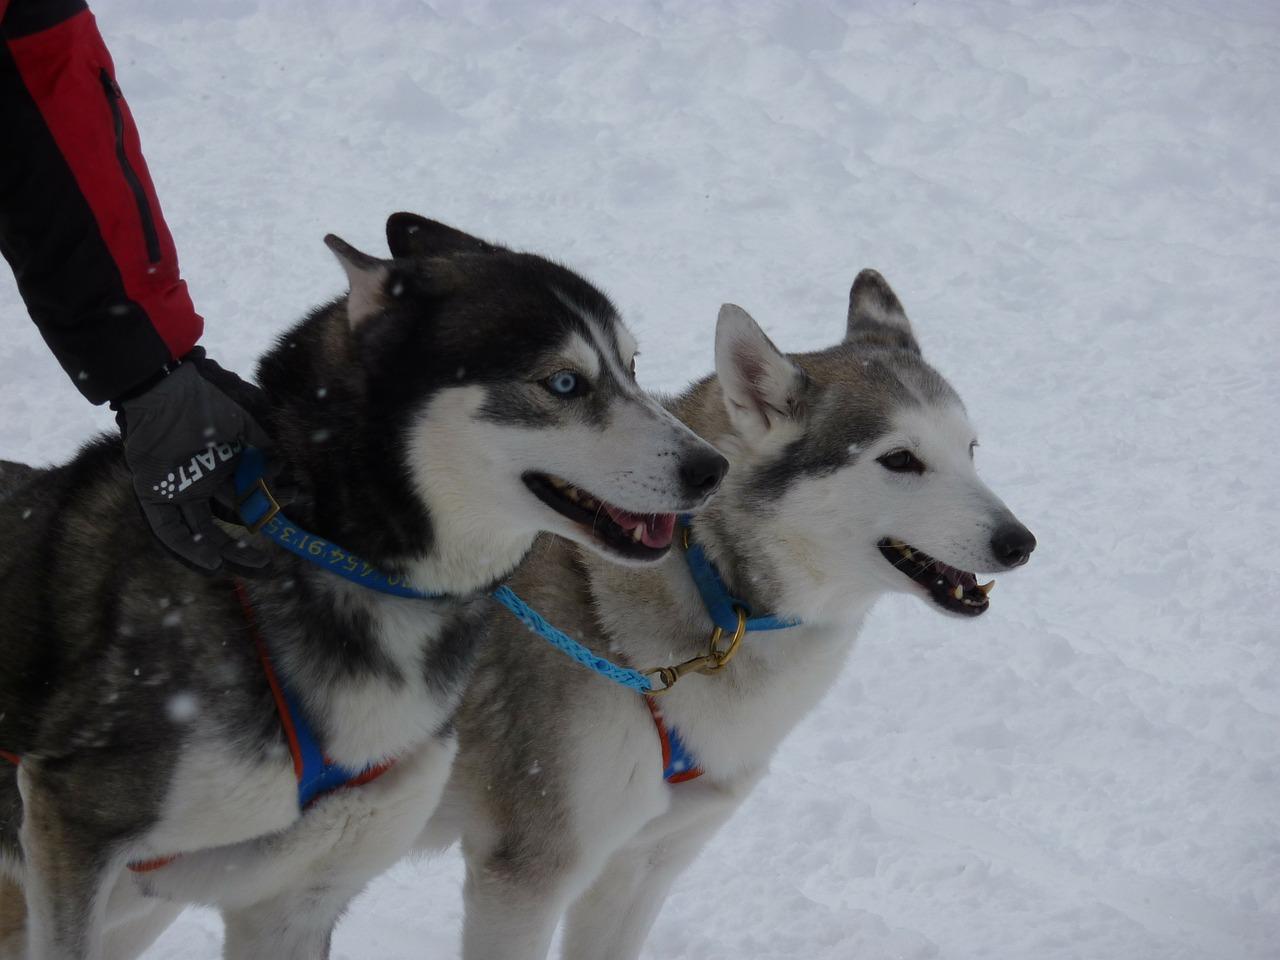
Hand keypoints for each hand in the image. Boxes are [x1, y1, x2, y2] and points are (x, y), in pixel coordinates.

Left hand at [116, 356, 278, 574]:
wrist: (167, 390)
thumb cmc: (204, 402)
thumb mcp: (242, 425)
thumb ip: (262, 447)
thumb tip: (283, 468)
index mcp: (220, 472)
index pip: (246, 503)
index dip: (268, 509)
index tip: (292, 508)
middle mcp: (200, 487)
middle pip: (224, 528)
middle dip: (245, 550)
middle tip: (268, 566)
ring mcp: (177, 493)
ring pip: (199, 533)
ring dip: (223, 553)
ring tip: (250, 567)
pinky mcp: (153, 495)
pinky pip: (167, 530)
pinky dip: (186, 548)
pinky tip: (212, 563)